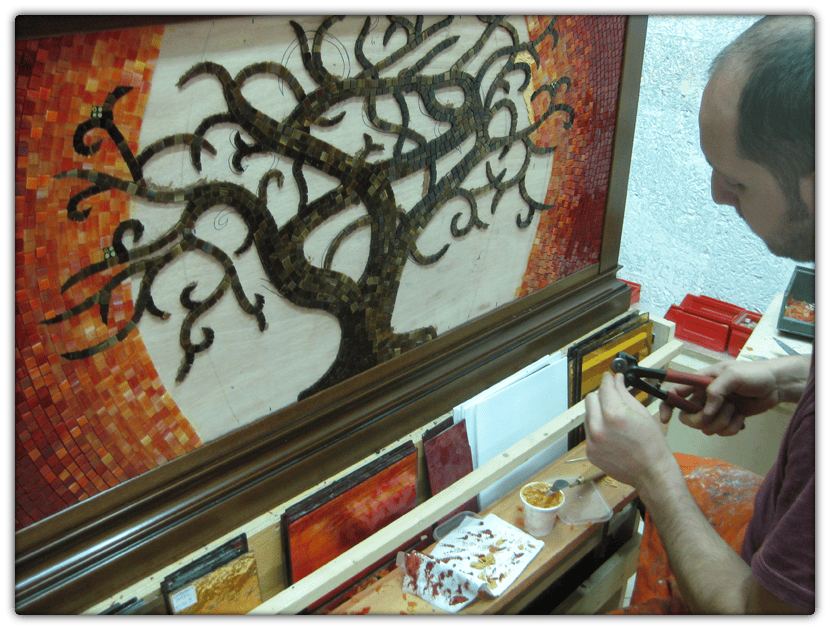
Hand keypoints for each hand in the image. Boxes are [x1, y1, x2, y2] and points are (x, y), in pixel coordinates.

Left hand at [584, 371, 676, 489]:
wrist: (651, 473)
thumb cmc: (652, 444)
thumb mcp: (642, 413)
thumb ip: (624, 393)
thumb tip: (617, 379)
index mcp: (614, 415)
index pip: (604, 388)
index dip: (607, 379)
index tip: (609, 377)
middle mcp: (599, 428)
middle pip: (590, 399)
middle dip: (601, 395)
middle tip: (612, 397)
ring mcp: (592, 441)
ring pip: (588, 415)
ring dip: (598, 412)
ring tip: (614, 420)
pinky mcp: (589, 452)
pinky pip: (589, 432)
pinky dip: (598, 428)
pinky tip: (611, 434)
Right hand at [657, 356, 808, 435]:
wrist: (776, 386)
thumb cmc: (754, 374)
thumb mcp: (732, 376)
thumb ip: (716, 391)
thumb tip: (706, 412)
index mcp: (700, 382)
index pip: (675, 392)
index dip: (666, 405)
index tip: (666, 419)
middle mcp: (704, 397)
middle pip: (688, 417)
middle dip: (701, 420)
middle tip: (716, 414)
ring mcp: (715, 410)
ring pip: (706, 428)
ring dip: (722, 422)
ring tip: (736, 410)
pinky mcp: (727, 420)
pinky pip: (721, 432)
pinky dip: (732, 428)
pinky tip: (741, 418)